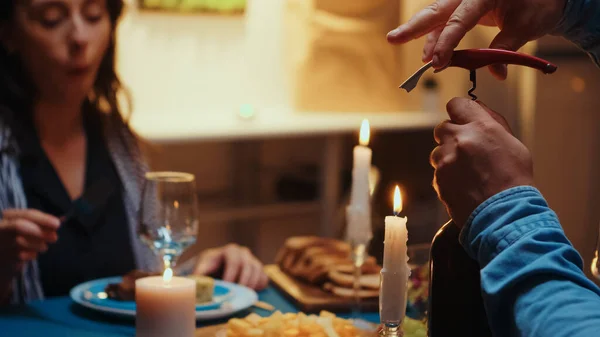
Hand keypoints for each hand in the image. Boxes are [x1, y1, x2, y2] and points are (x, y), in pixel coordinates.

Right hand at [0, 209, 59, 277]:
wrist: (4, 261)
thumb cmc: (19, 240)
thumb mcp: (30, 228)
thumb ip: (42, 224)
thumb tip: (59, 221)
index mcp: (8, 216)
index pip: (26, 214)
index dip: (43, 219)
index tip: (58, 224)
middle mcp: (0, 227)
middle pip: (19, 225)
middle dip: (39, 231)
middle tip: (54, 237)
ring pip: (19, 241)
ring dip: (37, 245)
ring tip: (43, 247)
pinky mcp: (1, 257)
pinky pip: (18, 255)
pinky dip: (30, 255)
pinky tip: (33, 254)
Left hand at [193, 243, 267, 290]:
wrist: (219, 266)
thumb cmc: (210, 266)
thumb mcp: (203, 267)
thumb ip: (199, 274)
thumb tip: (194, 283)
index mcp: (230, 250)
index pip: (234, 260)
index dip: (231, 274)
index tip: (227, 286)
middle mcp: (244, 253)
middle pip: (248, 265)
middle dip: (243, 280)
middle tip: (237, 293)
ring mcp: (253, 261)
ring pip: (258, 271)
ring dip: (251, 284)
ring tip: (243, 295)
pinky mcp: (259, 270)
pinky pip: (264, 278)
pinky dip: (259, 286)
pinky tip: (250, 293)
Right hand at [387, 0, 565, 78]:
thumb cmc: (539, 5)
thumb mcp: (527, 27)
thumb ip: (506, 49)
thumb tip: (496, 73)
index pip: (460, 19)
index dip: (447, 42)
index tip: (437, 62)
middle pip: (437, 11)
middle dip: (414, 27)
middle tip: (393, 39)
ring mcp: (465, 0)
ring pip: (438, 17)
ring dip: (425, 38)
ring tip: (422, 60)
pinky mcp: (464, 7)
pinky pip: (445, 22)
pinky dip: (437, 38)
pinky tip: (432, 54)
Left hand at [430, 98, 532, 225]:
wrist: (505, 213)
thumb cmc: (514, 179)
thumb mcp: (513, 144)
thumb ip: (492, 122)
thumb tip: (477, 108)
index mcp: (480, 127)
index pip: (457, 104)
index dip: (459, 111)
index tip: (462, 119)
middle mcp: (459, 140)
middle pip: (442, 127)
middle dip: (452, 136)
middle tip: (467, 150)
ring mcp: (446, 161)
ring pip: (437, 151)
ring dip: (448, 158)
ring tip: (468, 173)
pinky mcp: (438, 180)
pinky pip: (438, 172)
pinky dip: (448, 176)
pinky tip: (465, 186)